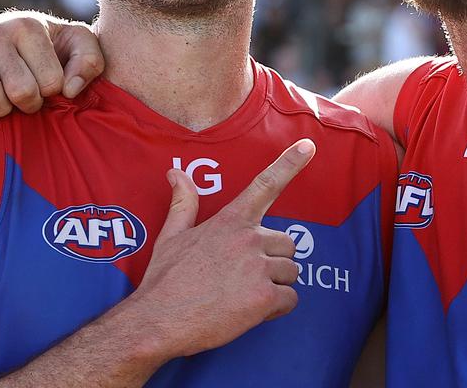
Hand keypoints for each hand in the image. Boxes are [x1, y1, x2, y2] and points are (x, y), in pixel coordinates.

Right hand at [0, 11, 104, 127]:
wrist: (16, 40)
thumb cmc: (54, 48)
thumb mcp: (80, 45)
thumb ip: (90, 61)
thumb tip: (70, 90)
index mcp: (29, 25)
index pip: (50, 80)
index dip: (54, 94)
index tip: (52, 88)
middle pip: (18, 88)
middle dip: (30, 105)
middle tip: (32, 102)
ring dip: (2, 110)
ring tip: (11, 108)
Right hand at [129, 139, 315, 357]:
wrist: (157, 321)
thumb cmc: (165, 279)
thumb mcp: (171, 235)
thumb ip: (183, 203)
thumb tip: (175, 173)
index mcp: (230, 221)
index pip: (265, 185)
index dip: (289, 163)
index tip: (309, 145)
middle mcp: (249, 239)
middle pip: (287, 244)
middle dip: (273, 261)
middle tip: (244, 277)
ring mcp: (258, 268)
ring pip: (291, 273)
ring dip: (275, 285)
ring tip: (244, 295)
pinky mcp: (264, 298)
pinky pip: (290, 299)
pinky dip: (277, 308)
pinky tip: (252, 312)